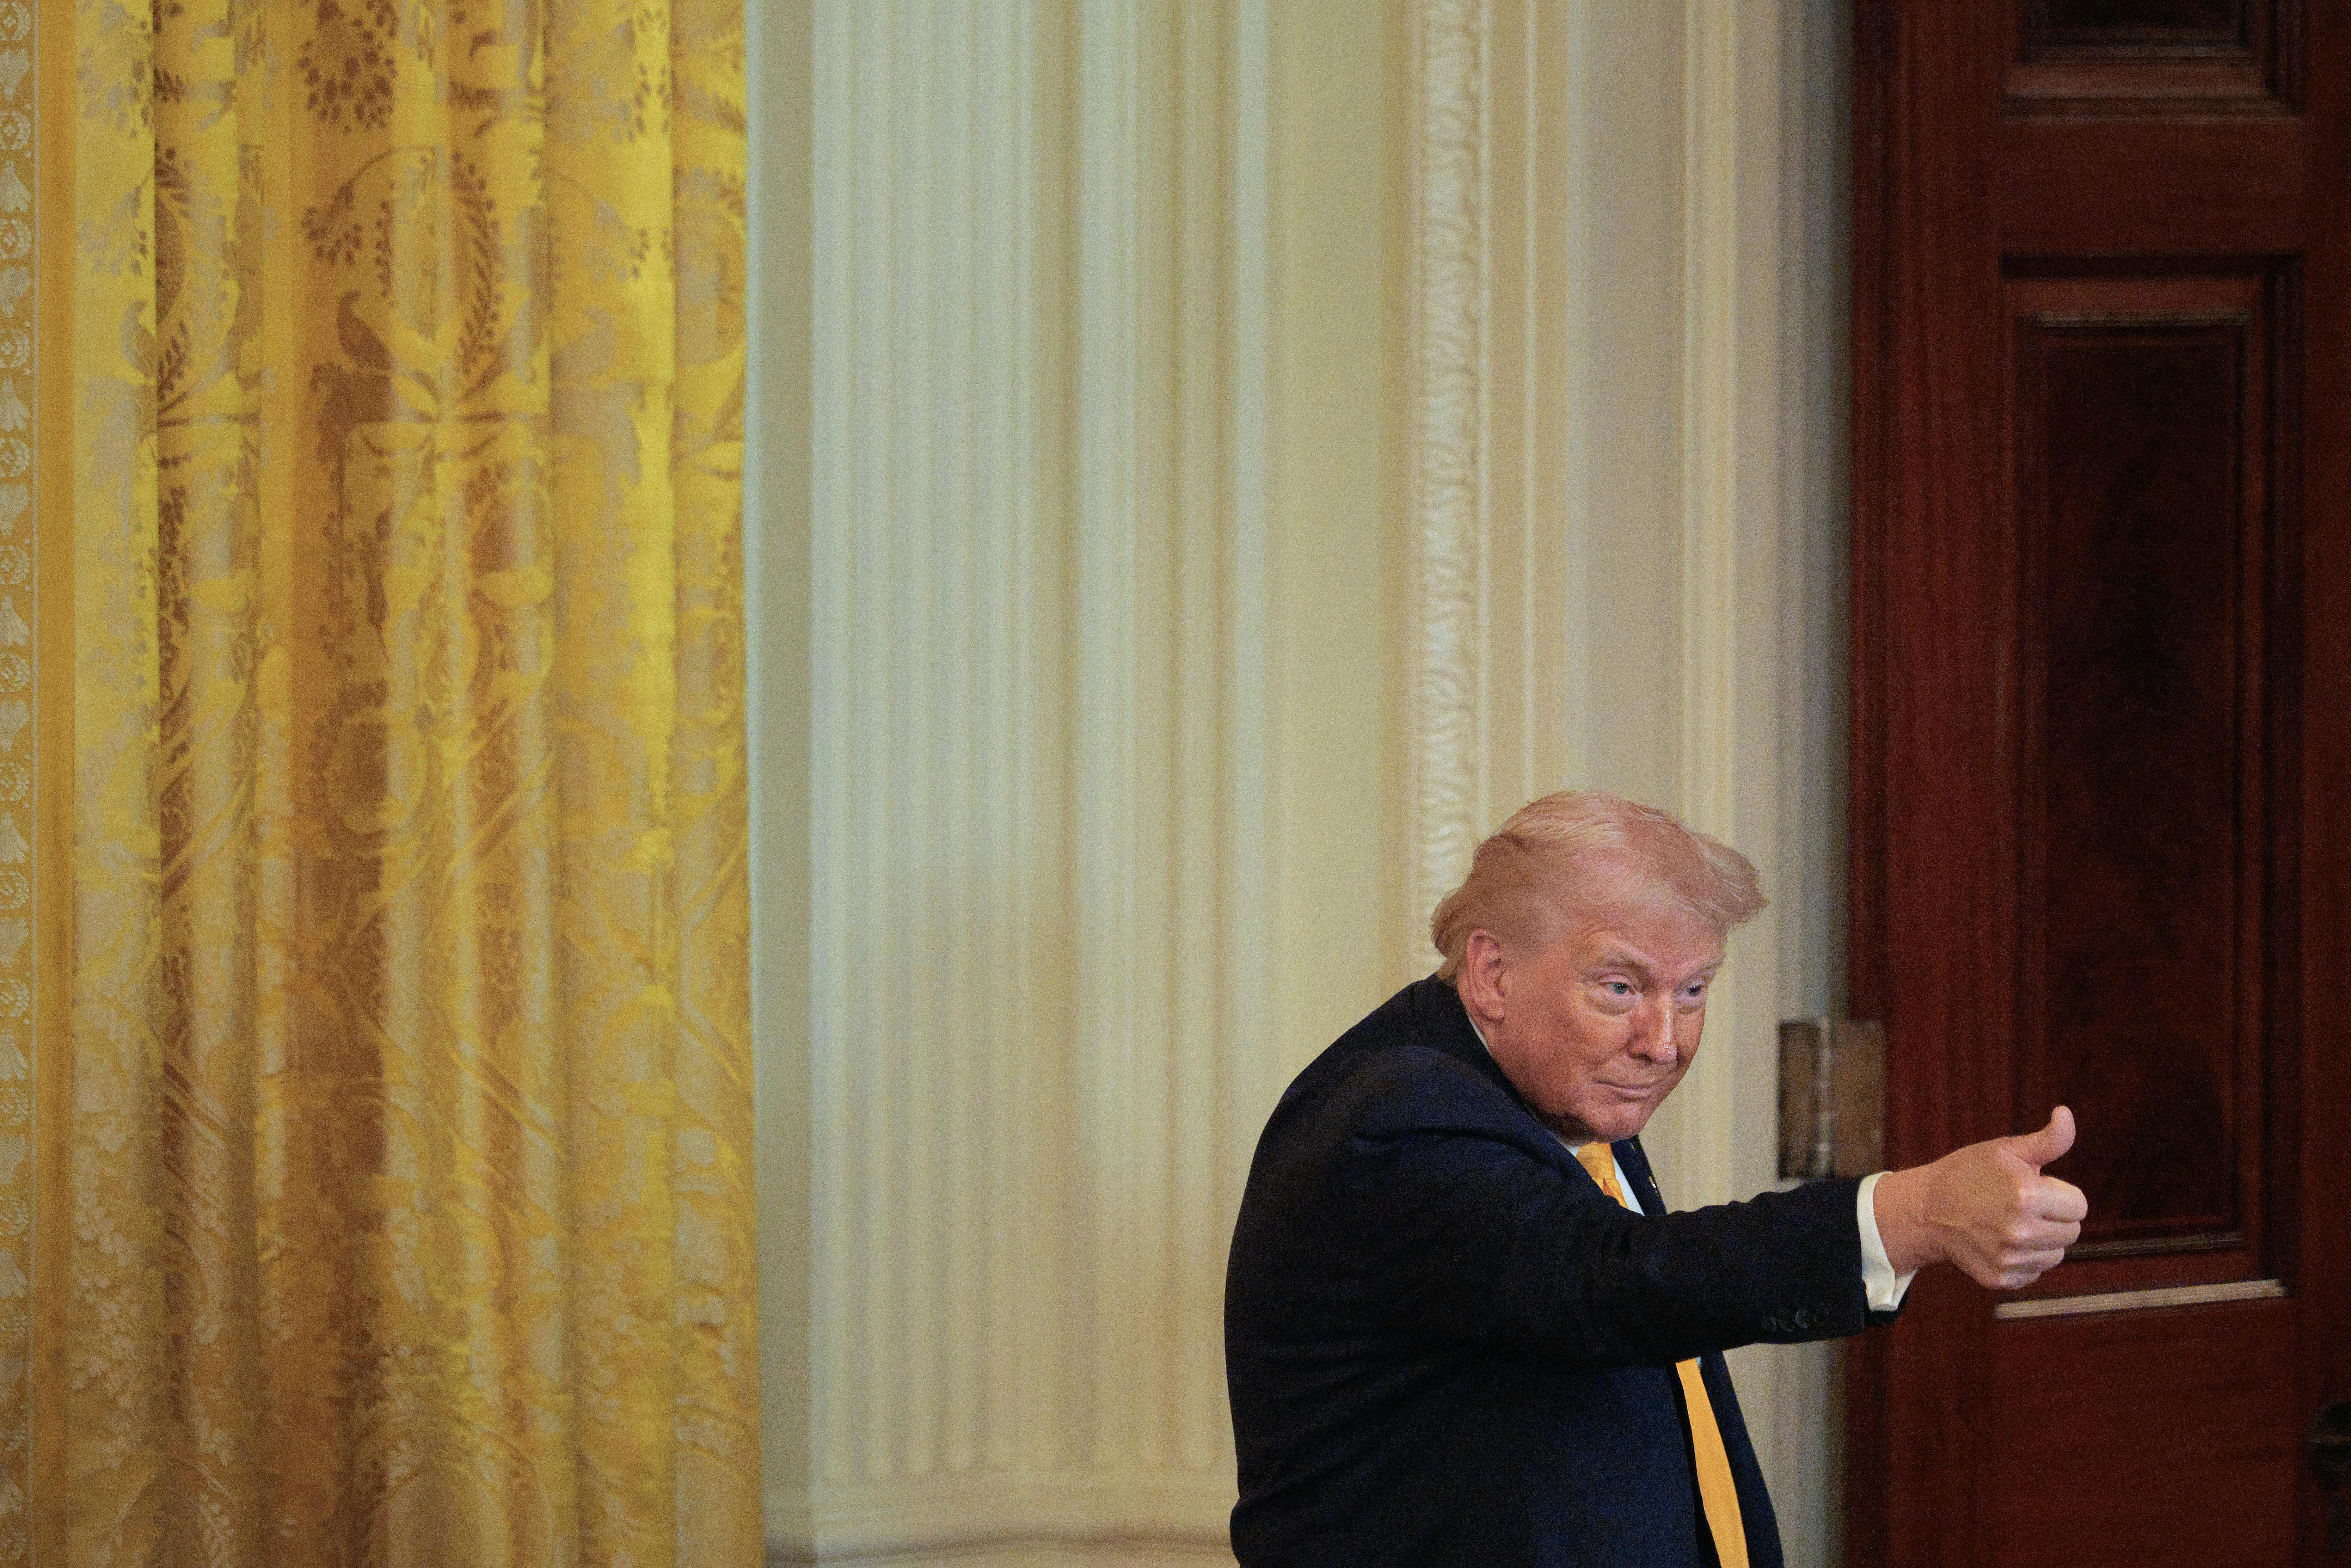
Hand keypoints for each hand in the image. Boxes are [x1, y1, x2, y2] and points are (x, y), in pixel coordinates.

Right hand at [1872, 1107, 2087, 1288]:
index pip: (2079, 1205)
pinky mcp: (2000, 1278)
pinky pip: (2034, 1272)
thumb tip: (2066, 1113)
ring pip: (2055, 1254)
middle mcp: (2020, 1231)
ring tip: (2012, 1224)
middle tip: (2023, 1206)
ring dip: (2042, 1241)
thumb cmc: (1968, 1173)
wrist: (1925, 1208)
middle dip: (2054, 1217)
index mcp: (2027, 1195)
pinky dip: (2024, 1260)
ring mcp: (2009, 1258)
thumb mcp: (2004, 1149)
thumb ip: (2047, 1139)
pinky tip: (2001, 1243)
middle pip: (2071, 1232)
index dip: (2060, 1194)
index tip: (2037, 1189)